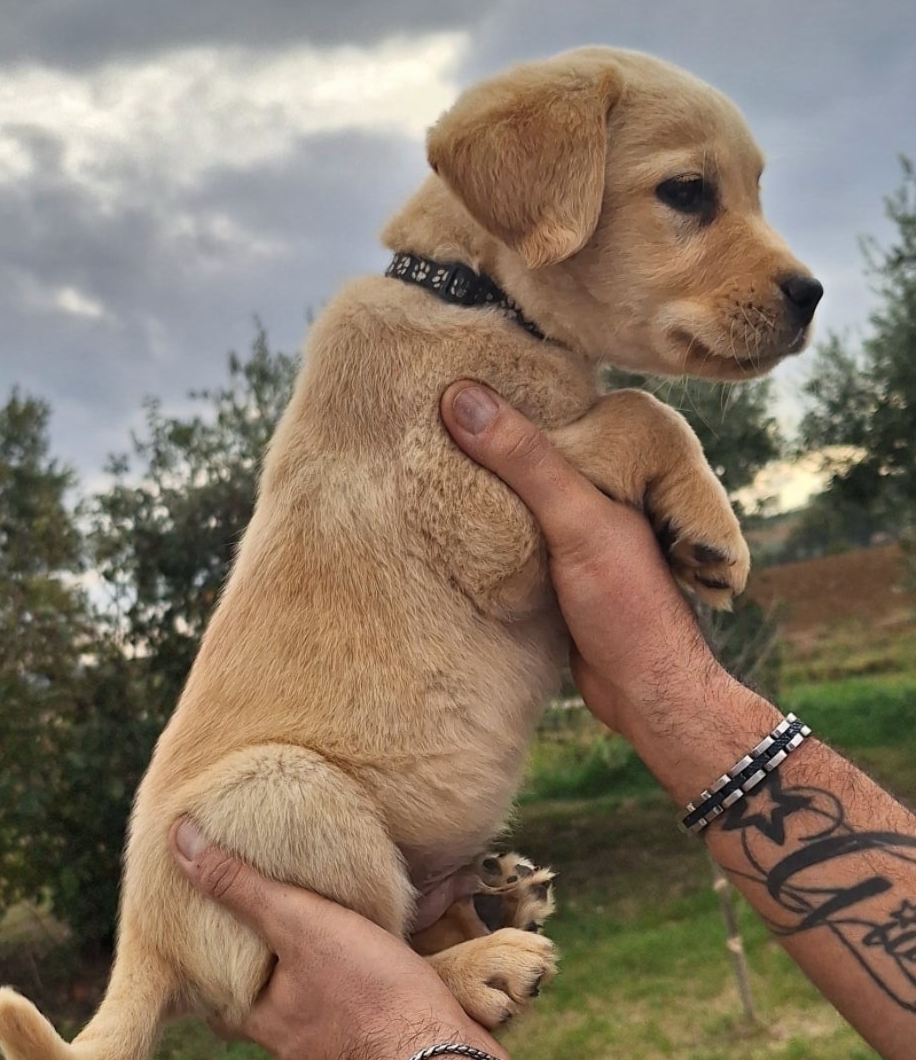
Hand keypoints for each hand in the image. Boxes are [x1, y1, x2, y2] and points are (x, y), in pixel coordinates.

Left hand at [171, 825, 497, 1059]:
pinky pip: (374, 1041)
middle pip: (278, 1019)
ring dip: (335, 1003)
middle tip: (294, 948)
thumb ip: (245, 889)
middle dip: (284, 987)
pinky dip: (378, 1019)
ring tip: (352, 961)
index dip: (223, 976)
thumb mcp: (303, 926)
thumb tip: (181, 841)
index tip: (225, 948)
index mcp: (269, 1028)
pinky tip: (399, 993)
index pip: (224, 1005)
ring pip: (329, 1032)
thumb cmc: (373, 997)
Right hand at [440, 382, 767, 800]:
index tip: (448, 368)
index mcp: (614, 464)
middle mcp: (594, 493)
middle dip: (481, 438)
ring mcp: (572, 534)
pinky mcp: (553, 573)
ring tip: (415, 458)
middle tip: (415, 410)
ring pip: (514, 497)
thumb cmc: (628, 604)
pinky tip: (439, 522)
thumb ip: (524, 461)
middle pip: (526, 453)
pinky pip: (509, 538)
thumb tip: (461, 398)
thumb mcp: (575, 521)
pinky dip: (481, 531)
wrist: (645, 692)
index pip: (551, 410)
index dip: (505, 390)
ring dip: (476, 487)